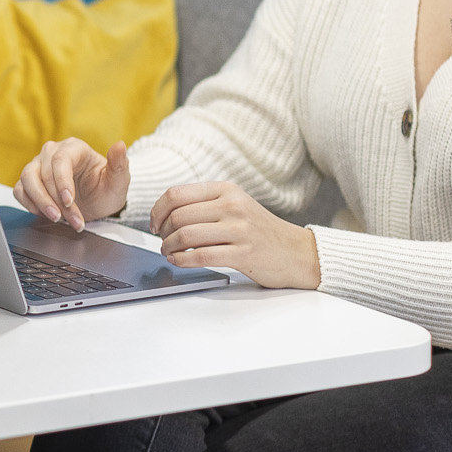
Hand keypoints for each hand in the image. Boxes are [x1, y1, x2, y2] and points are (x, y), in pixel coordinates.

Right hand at [15, 138, 128, 231]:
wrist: (96, 202)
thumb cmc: (106, 189)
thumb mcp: (119, 180)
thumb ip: (120, 163)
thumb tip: (120, 145)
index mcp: (74, 148)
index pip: (60, 160)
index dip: (62, 182)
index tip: (69, 201)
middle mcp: (52, 153)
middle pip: (43, 173)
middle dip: (56, 200)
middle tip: (70, 219)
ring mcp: (38, 166)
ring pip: (27, 179)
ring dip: (39, 202)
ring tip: (55, 218)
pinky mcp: (29, 182)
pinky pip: (20, 190)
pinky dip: (29, 204)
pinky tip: (45, 214)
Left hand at [148, 182, 319, 288]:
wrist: (297, 252)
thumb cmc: (259, 230)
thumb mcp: (235, 206)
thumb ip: (205, 204)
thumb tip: (164, 213)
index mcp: (226, 190)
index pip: (176, 194)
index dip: (157, 211)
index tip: (154, 224)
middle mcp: (233, 205)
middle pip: (178, 216)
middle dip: (162, 232)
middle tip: (162, 241)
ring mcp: (240, 229)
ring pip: (187, 236)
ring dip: (169, 247)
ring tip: (169, 252)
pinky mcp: (244, 253)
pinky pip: (201, 256)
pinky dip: (183, 260)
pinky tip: (179, 261)